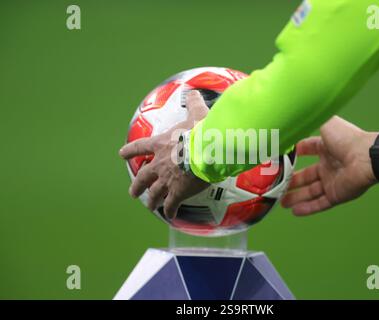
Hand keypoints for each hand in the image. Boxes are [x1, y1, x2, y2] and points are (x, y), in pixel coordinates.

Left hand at [119, 90, 209, 218]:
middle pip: (143, 176)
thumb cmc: (201, 131)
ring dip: (151, 200)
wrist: (207, 150)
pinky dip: (170, 210)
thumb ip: (193, 103)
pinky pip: (171, 204)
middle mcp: (160, 164)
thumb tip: (191, 90)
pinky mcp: (178, 192)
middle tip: (133, 192)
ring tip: (149, 206)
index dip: (130, 151)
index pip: (140, 148)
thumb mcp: (196, 113)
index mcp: (161, 145)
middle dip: (137, 185)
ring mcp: (167, 179)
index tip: (121, 154)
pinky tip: (170, 215)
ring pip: (154, 193)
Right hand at [281, 116, 378, 215]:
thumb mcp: (325, 124)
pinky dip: (307, 208)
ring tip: (280, 202)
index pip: (306, 151)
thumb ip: (309, 125)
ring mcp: (333, 182)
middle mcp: (329, 165)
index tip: (277, 160)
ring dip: (295, 197)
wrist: (366, 157)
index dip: (292, 155)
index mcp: (326, 148)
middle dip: (290, 181)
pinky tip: (294, 211)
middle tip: (275, 185)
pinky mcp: (337, 195)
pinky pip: (320, 203)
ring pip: (310, 192)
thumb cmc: (346, 138)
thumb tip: (292, 123)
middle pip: (306, 176)